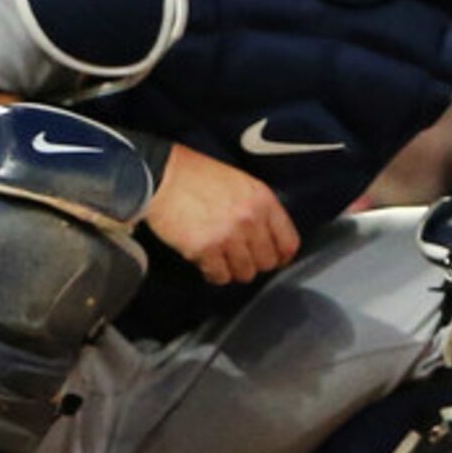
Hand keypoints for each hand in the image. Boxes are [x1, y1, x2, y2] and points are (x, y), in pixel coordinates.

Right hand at [144, 143, 301, 285]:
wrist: (162, 176)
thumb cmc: (197, 176)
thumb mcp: (241, 183)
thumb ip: (259, 208)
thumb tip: (268, 235)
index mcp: (263, 200)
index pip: (289, 242)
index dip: (282, 256)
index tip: (276, 260)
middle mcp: (250, 220)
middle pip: (267, 262)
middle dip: (255, 264)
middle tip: (243, 259)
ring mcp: (228, 236)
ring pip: (245, 273)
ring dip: (234, 270)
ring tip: (224, 260)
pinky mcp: (204, 250)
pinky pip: (219, 276)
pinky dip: (214, 274)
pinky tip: (208, 263)